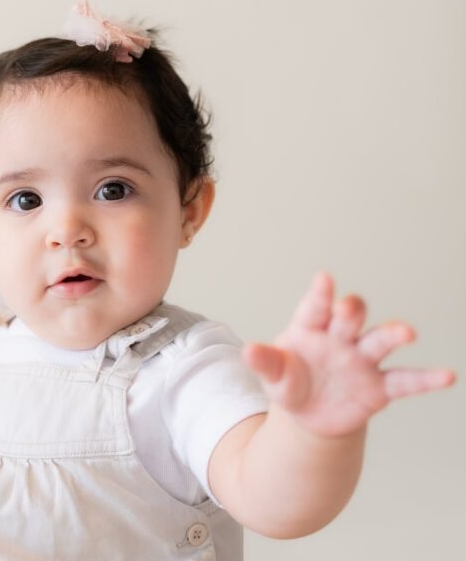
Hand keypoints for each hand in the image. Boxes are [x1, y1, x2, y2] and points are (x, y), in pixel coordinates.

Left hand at [243, 272, 455, 437]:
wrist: (310, 413)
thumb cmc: (291, 381)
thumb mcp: (274, 374)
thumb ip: (266, 362)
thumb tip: (247, 352)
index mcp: (311, 326)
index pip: (315, 306)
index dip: (320, 293)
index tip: (324, 279)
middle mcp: (341, 337)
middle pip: (349, 319)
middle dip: (351, 311)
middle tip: (351, 306)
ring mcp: (362, 360)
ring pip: (379, 342)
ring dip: (392, 335)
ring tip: (407, 332)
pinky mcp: (380, 386)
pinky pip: (405, 381)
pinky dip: (426, 379)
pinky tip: (448, 376)